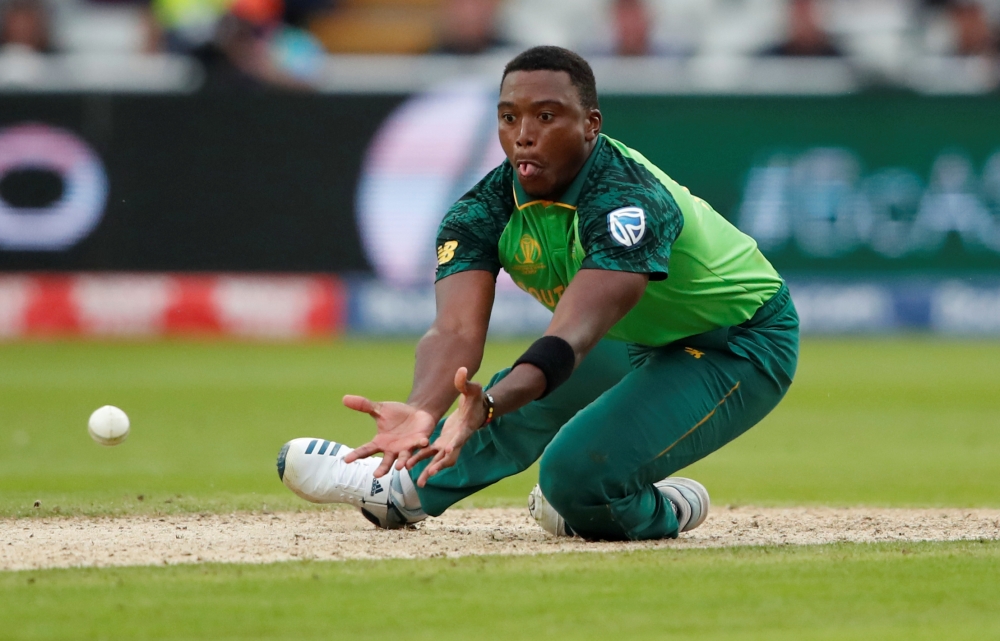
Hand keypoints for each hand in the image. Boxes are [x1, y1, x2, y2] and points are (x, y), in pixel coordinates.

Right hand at [342, 397, 437, 476]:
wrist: (418, 412)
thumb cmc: (397, 414)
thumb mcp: (380, 409)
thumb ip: (364, 406)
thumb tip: (344, 398)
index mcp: (380, 443)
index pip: (366, 450)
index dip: (356, 455)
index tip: (346, 460)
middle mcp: (393, 450)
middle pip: (386, 462)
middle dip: (382, 469)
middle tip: (377, 475)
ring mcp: (407, 448)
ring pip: (404, 458)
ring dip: (402, 462)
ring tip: (399, 467)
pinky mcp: (420, 442)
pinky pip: (421, 445)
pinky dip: (422, 444)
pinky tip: (424, 443)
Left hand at [409, 367, 486, 486]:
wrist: (476, 409)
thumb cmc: (476, 399)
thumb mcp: (473, 389)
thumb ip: (465, 382)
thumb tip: (462, 370)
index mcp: (464, 428)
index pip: (459, 438)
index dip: (454, 445)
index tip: (448, 451)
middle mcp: (456, 440)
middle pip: (448, 456)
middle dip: (439, 466)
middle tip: (430, 475)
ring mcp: (449, 443)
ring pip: (437, 459)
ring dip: (429, 470)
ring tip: (418, 481)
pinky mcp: (441, 443)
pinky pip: (430, 454)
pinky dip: (421, 460)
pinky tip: (409, 467)